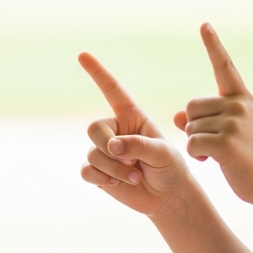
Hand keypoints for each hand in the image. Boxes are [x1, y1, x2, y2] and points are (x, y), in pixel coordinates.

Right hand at [78, 52, 196, 219]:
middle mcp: (115, 130)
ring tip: (134, 177)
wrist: (167, 197)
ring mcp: (104, 151)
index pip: (112, 90)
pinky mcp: (98, 171)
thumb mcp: (162, 153)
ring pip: (92, 153)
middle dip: (109, 147)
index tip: (82, 54)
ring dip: (113, 168)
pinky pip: (86, 171)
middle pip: (94, 128)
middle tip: (131, 161)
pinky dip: (102, 179)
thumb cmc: (170, 168)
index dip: (97, 72)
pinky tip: (117, 183)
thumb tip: (112, 147)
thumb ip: (138, 145)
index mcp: (131, 117)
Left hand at [173, 24, 252, 206]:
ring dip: (196, 144)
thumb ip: (205, 121)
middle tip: (214, 144)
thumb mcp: (232, 135)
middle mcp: (238, 105)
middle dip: (194, 127)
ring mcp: (233, 122)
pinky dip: (196, 155)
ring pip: (189, 126)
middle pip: (191, 106)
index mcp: (242, 99)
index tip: (204, 24)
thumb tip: (177, 115)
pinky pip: (191, 142)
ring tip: (219, 155)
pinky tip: (212, 162)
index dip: (213, 45)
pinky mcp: (226, 142)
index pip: (224, 67)